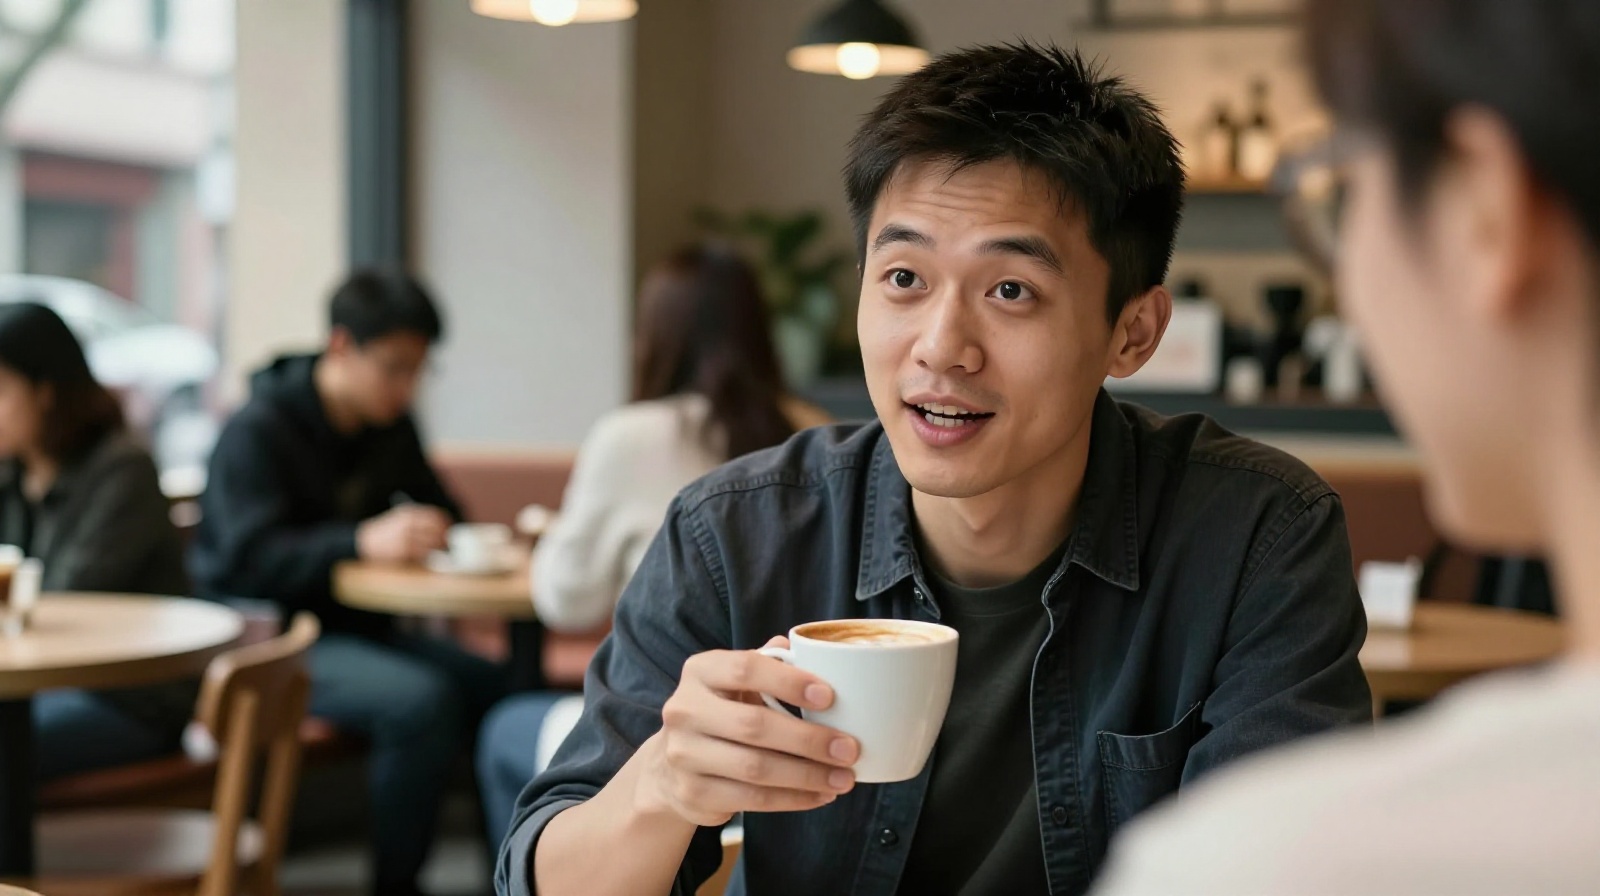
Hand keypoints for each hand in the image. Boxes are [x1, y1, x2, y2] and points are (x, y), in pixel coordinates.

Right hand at [357, 504, 450, 563]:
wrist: (364, 543)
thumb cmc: (386, 533)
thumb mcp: (400, 520)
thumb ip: (419, 523)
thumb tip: (444, 531)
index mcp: (409, 513)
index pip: (437, 517)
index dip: (446, 525)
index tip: (449, 532)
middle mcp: (409, 524)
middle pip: (438, 532)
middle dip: (445, 540)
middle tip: (448, 546)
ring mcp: (407, 538)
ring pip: (433, 545)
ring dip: (438, 551)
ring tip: (439, 554)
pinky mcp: (404, 552)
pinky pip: (424, 555)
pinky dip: (428, 557)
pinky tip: (426, 558)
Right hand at [638, 636, 859, 826]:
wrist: (672, 765)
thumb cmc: (721, 713)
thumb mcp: (736, 682)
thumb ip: (769, 664)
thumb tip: (807, 648)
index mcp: (701, 671)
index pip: (746, 668)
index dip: (789, 681)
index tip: (829, 696)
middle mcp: (685, 710)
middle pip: (754, 725)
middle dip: (809, 739)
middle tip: (849, 749)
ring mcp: (684, 755)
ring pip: (756, 768)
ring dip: (807, 775)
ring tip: (843, 777)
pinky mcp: (693, 793)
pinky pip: (752, 799)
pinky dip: (793, 799)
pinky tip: (820, 795)